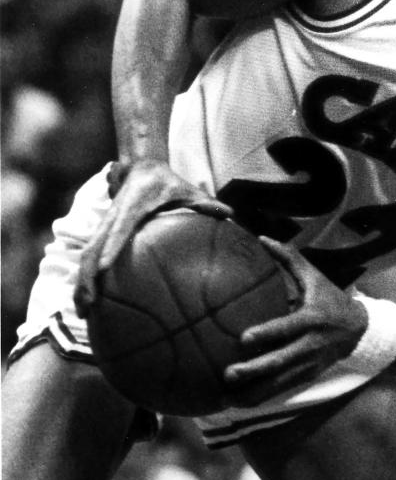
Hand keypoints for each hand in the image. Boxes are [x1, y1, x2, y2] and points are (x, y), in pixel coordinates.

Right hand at [74, 160, 231, 315]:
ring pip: (87, 255)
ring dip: (81, 282)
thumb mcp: (187, 190)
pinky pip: (90, 256)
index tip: (105, 269)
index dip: (110, 248)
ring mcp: (105, 225)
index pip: (119, 229)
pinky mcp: (103, 232)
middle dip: (87, 276)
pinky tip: (87, 302)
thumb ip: (206, 203)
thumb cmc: (167, 182)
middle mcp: (114, 217)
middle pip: (93, 248)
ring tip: (82, 311)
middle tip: (89, 304)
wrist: (141, 167)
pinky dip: (85, 278)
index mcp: (133, 207)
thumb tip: (230, 213)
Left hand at [222, 238, 367, 406]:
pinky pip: (282, 390)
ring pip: (279, 383)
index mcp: (311, 318)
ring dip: (254, 392)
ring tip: (227, 397)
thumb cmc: (330, 298)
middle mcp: (310, 344)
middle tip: (228, 373)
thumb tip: (261, 238)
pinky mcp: (307, 377)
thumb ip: (289, 258)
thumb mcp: (314, 276)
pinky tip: (239, 404)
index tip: (244, 338)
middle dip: (254, 370)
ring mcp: (309, 364)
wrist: (359, 330)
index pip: (288, 328)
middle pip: (281, 361)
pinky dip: (261, 398)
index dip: (268, 333)